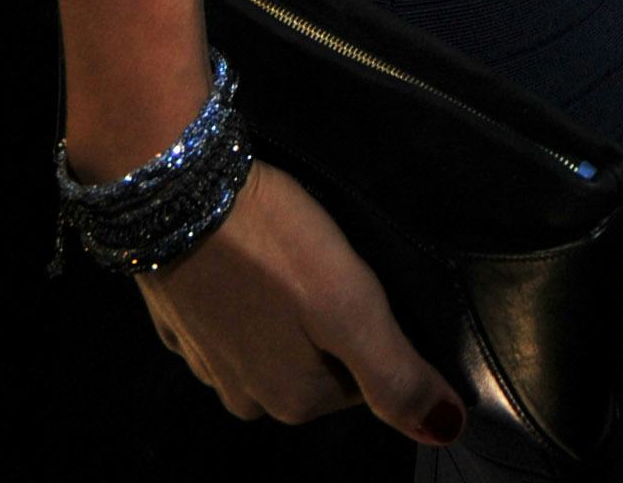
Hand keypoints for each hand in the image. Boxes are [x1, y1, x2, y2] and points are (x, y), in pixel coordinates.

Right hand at [140, 159, 462, 444]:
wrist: (177, 192)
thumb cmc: (272, 243)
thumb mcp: (351, 305)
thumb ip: (395, 374)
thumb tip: (445, 430)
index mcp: (295, 399)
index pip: (365, 381)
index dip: (377, 329)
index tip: (369, 284)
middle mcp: (248, 396)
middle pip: (318, 365)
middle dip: (331, 322)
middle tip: (329, 262)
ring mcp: (207, 363)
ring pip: (273, 344)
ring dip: (288, 310)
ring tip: (291, 256)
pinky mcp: (180, 325)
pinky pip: (231, 320)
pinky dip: (246, 297)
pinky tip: (252, 260)